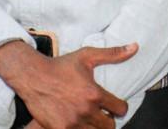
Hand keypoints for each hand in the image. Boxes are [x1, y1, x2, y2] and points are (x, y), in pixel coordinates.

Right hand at [0, 40, 136, 128]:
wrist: (33, 76)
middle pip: (109, 126)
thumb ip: (113, 54)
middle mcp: (85, 110)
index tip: (115, 106)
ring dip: (95, 127)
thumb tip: (134, 47)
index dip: (120, 107)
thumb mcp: (87, 56)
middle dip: (108, 120)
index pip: (120, 109)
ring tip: (90, 119)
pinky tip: (77, 122)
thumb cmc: (60, 66)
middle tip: (103, 114)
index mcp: (94, 94)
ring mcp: (72, 122)